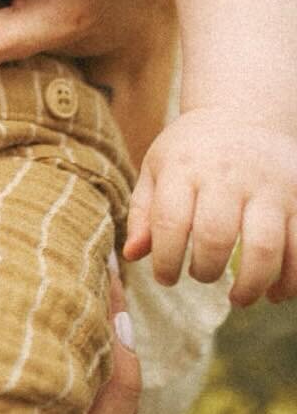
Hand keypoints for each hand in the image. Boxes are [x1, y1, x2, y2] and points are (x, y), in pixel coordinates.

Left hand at [124, 108, 296, 304]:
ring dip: (252, 284)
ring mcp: (269, 186)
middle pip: (216, 236)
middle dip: (206, 270)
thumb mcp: (157, 168)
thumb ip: (144, 211)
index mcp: (184, 167)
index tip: (165, 278)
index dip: (166, 259)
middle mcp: (227, 175)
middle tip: (201, 277)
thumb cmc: (191, 151)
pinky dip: (291, 279)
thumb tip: (132, 255)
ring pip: (265, 247)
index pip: (171, 221)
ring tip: (238, 298)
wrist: (241, 115)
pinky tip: (275, 292)